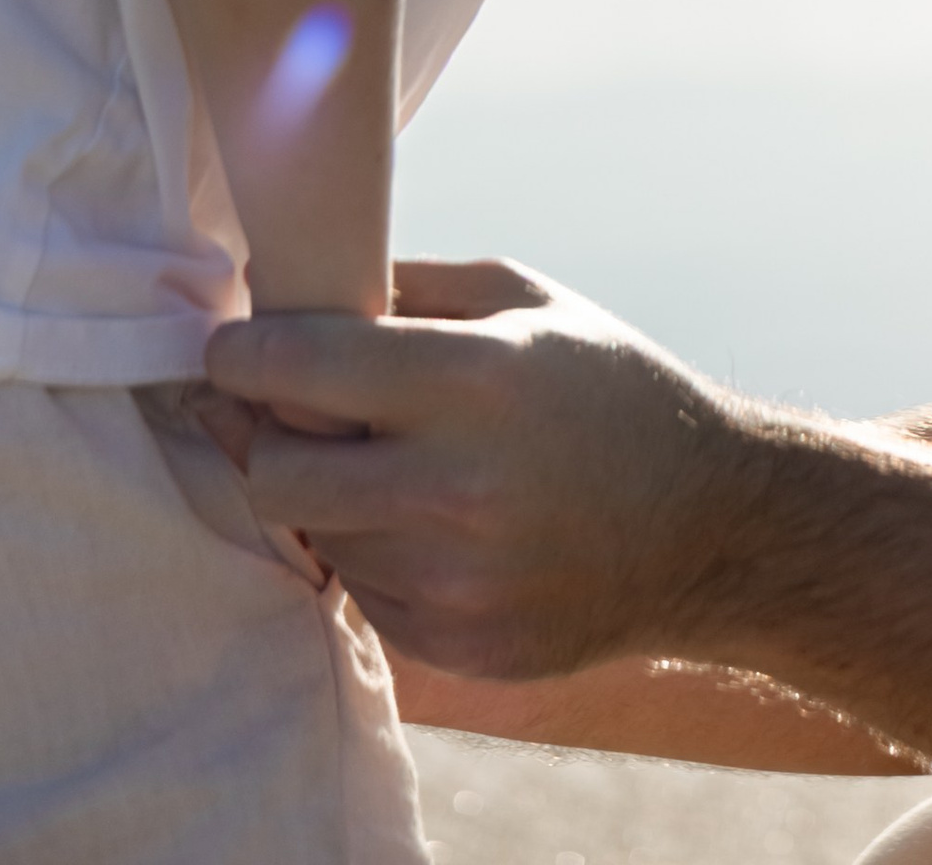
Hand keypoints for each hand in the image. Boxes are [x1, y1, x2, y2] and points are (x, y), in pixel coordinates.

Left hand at [204, 256, 746, 679]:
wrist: (705, 525)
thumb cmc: (607, 390)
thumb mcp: (527, 302)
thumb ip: (412, 288)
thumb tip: (298, 287)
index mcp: (475, 380)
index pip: (304, 369)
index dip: (243, 355)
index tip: (227, 348)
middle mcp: (457, 485)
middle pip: (278, 475)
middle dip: (262, 439)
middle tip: (280, 415)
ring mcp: (456, 577)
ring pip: (318, 537)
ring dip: (324, 496)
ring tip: (376, 461)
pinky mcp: (458, 643)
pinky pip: (363, 595)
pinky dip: (371, 553)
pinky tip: (419, 519)